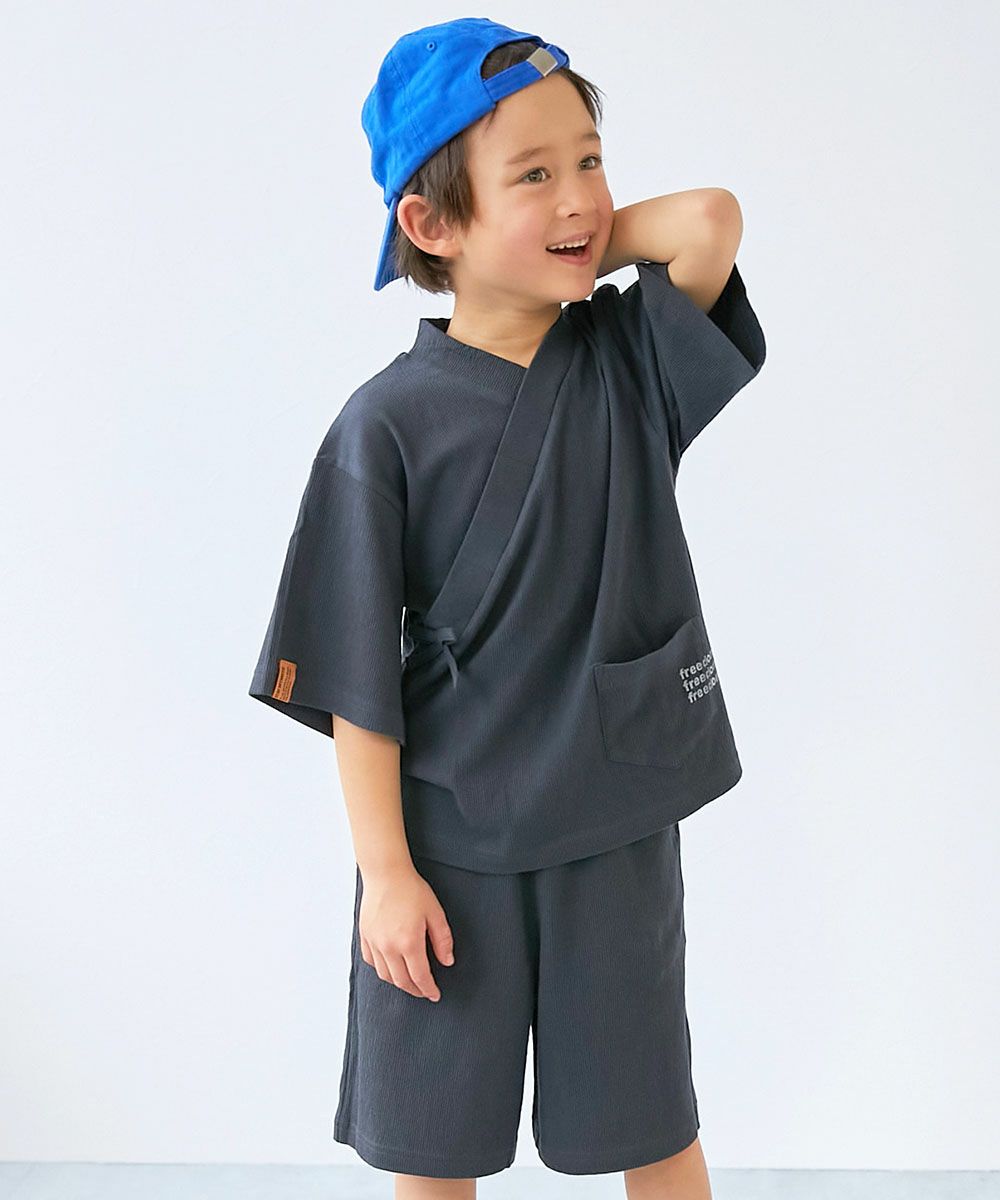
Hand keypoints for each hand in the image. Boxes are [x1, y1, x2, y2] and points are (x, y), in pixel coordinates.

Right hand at [358, 865, 455, 1001]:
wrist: (386, 874)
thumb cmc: (411, 890)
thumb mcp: (435, 913)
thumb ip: (442, 940)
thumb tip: (447, 962)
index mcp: (409, 942)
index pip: (420, 977)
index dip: (428, 989)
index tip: (435, 995)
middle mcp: (389, 947)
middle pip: (402, 981)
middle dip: (415, 990)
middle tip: (424, 991)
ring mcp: (375, 943)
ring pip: (385, 975)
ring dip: (398, 983)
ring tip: (409, 982)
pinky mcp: (365, 936)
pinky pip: (372, 962)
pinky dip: (382, 970)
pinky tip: (391, 967)